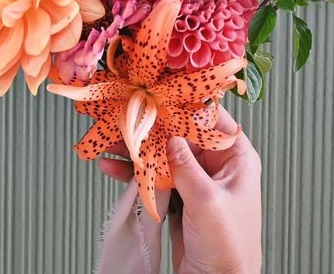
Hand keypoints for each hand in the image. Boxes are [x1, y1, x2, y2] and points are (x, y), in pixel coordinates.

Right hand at [97, 106, 261, 273]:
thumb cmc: (228, 248)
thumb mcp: (207, 201)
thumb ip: (184, 164)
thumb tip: (165, 131)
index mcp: (235, 157)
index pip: (208, 117)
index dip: (181, 102)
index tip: (153, 93)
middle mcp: (214, 163)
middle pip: (177, 132)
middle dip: (148, 124)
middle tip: (120, 114)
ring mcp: (193, 178)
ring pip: (160, 151)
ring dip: (133, 147)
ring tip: (107, 140)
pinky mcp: (176, 194)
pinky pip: (151, 173)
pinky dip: (131, 170)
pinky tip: (110, 165)